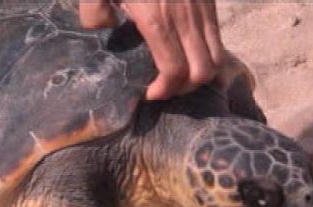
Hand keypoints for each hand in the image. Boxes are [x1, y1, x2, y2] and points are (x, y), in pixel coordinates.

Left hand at [80, 0, 225, 99]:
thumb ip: (95, 12)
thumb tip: (100, 30)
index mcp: (157, 18)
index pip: (175, 71)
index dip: (165, 90)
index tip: (149, 92)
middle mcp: (185, 17)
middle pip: (202, 72)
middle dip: (184, 88)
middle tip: (164, 87)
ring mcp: (202, 8)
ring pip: (217, 58)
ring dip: (200, 73)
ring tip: (178, 73)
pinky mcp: (209, 0)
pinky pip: (217, 37)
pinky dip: (207, 53)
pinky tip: (187, 50)